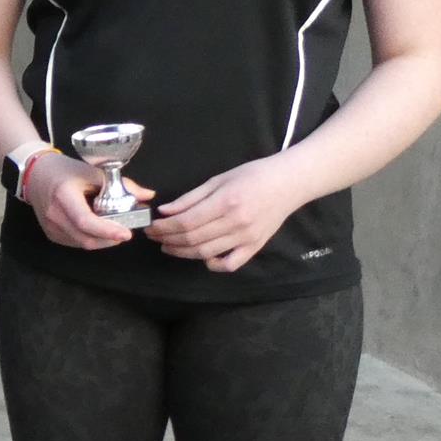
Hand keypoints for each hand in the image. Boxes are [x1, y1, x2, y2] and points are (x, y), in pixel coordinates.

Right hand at [22, 152, 151, 250]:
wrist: (36, 174)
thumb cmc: (65, 170)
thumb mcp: (92, 171)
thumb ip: (121, 184)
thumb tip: (148, 196)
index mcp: (64, 195)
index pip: (85, 221)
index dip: (107, 230)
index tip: (126, 233)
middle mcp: (54, 215)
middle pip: (86, 238)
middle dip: (109, 239)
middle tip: (125, 231)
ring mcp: (50, 227)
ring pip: (82, 243)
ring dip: (101, 240)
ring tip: (113, 229)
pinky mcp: (51, 234)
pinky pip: (75, 242)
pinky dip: (90, 239)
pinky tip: (98, 229)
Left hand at [148, 156, 305, 270]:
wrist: (289, 183)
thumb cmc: (253, 175)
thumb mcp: (219, 179)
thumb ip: (191, 198)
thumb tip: (164, 211)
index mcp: (225, 202)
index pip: (185, 222)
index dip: (164, 228)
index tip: (151, 227)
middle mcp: (236, 223)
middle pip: (192, 239)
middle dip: (167, 240)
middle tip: (154, 237)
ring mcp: (246, 238)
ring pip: (206, 253)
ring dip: (182, 252)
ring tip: (168, 246)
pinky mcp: (255, 247)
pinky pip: (231, 264)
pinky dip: (213, 265)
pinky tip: (202, 258)